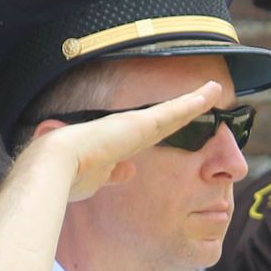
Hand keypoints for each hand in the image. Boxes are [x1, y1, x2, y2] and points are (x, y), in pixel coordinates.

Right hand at [21, 81, 225, 200]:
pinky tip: (210, 95)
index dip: (164, 127)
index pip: (147, 134)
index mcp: (118, 144)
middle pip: (165, 118)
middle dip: (185, 109)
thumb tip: (130, 172)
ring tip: (213, 90)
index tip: (178, 121)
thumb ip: (115, 174)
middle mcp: (128, 130)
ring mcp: (135, 125)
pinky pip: (175, 111)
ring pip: (173, 111)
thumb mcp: (98, 179)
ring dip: (194, 100)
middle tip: (205, 97)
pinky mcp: (141, 124)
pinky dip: (193, 102)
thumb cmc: (69, 177)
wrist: (57, 165)